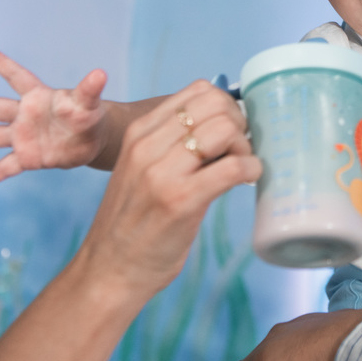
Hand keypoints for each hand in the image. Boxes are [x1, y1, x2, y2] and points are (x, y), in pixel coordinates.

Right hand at [0, 45, 108, 187]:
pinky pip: (5, 167)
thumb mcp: (89, 103)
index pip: (17, 76)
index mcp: (38, 97)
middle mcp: (25, 116)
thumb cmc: (89, 116)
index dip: (2, 63)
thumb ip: (90, 90)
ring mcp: (23, 137)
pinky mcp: (28, 158)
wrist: (92, 141)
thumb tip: (101, 74)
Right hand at [77, 80, 261, 296]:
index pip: (198, 90)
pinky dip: (252, 170)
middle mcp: (148, 146)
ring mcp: (163, 173)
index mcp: (139, 133)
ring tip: (243, 168)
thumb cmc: (133, 222)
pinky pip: (234, 168)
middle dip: (240, 123)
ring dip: (246, 148)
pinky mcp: (182, 201)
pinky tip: (248, 180)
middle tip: (240, 150)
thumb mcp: (141, 169)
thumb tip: (225, 124)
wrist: (109, 270)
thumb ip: (171, 144)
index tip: (231, 129)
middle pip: (216, 105)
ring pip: (226, 130)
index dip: (226, 106)